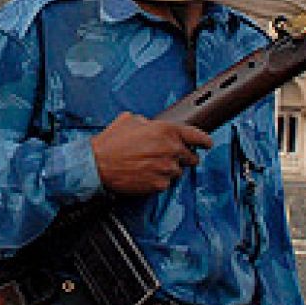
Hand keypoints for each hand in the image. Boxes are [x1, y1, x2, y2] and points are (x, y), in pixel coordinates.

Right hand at [91, 112, 214, 194]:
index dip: (205, 140)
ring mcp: (166, 169)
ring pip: (178, 171)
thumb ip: (150, 123)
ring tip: (151, 165)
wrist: (97, 165)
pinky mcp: (159, 184)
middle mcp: (170, 149)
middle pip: (191, 157)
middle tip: (170, 155)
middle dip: (184, 156)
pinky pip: (167, 182)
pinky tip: (146, 173)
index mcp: (166, 131)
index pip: (197, 136)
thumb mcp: (130, 120)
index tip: (207, 143)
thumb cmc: (111, 143)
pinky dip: (159, 179)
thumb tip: (154, 127)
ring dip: (169, 168)